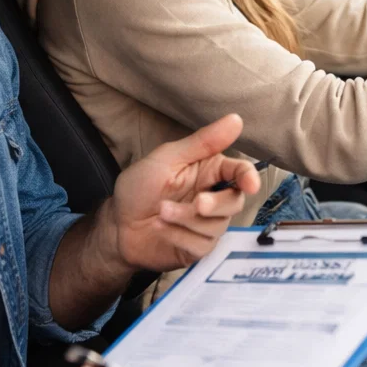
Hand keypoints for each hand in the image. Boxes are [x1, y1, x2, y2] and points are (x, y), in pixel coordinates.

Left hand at [108, 113, 261, 272]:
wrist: (117, 226)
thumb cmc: (139, 188)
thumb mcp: (167, 159)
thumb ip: (203, 142)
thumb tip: (236, 119)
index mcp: (209, 171)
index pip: (239, 172)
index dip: (248, 177)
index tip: (249, 185)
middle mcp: (213, 197)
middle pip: (235, 202)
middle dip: (215, 204)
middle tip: (197, 203)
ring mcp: (207, 224)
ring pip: (218, 226)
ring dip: (187, 219)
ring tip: (161, 213)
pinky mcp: (198, 247)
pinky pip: (203, 244)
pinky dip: (180, 236)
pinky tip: (162, 230)